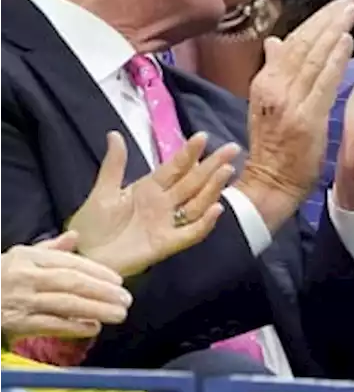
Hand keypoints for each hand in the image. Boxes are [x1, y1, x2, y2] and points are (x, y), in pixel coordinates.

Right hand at [0, 231, 132, 341]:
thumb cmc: (1, 275)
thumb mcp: (21, 256)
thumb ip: (51, 249)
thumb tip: (76, 236)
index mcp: (28, 258)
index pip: (69, 264)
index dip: (96, 272)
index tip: (118, 280)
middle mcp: (25, 278)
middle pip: (71, 284)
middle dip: (102, 292)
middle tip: (126, 299)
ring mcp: (20, 301)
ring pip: (64, 305)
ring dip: (95, 310)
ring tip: (118, 314)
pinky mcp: (16, 324)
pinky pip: (50, 325)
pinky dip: (73, 327)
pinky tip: (92, 328)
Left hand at [71, 131, 237, 277]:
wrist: (83, 258)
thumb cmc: (92, 226)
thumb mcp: (102, 192)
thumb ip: (114, 165)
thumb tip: (114, 133)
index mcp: (150, 188)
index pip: (175, 167)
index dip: (189, 153)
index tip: (203, 136)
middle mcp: (164, 204)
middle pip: (193, 181)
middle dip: (213, 165)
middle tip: (232, 148)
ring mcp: (167, 224)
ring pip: (197, 203)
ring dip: (212, 188)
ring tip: (226, 171)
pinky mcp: (166, 244)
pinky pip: (190, 233)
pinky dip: (204, 222)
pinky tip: (215, 209)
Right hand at [236, 0, 353, 228]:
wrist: (270, 184)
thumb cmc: (274, 146)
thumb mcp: (267, 104)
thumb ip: (275, 71)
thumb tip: (275, 41)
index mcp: (265, 81)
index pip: (293, 42)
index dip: (316, 20)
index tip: (336, 3)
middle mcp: (273, 86)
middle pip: (303, 42)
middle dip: (328, 16)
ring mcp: (288, 101)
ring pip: (313, 56)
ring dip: (334, 29)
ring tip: (352, 8)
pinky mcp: (305, 117)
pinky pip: (322, 82)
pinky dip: (334, 59)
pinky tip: (347, 41)